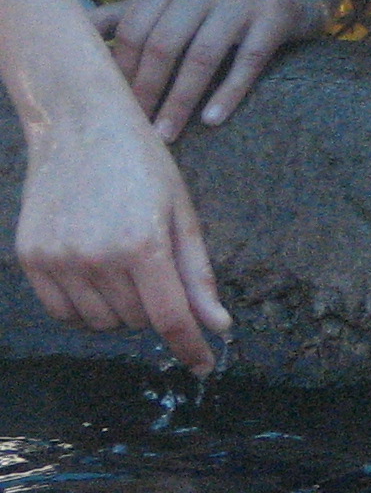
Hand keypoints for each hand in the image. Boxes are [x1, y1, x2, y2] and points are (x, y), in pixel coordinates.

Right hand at [15, 101, 229, 372]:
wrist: (79, 125)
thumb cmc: (142, 165)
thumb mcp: (182, 212)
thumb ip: (197, 274)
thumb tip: (217, 326)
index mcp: (143, 243)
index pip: (170, 318)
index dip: (190, 348)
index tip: (204, 366)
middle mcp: (97, 257)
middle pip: (138, 321)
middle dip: (156, 307)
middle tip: (155, 266)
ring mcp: (58, 260)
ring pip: (102, 322)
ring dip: (121, 308)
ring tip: (124, 261)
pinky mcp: (31, 259)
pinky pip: (64, 313)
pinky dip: (85, 306)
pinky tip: (95, 273)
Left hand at [95, 0, 329, 141]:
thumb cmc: (216, 3)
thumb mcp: (172, 1)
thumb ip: (127, 16)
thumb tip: (68, 34)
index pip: (135, 28)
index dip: (122, 70)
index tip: (116, 105)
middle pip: (165, 43)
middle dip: (148, 90)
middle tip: (139, 128)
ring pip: (204, 55)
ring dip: (182, 100)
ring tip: (169, 133)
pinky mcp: (275, 12)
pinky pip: (249, 59)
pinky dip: (229, 92)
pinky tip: (213, 119)